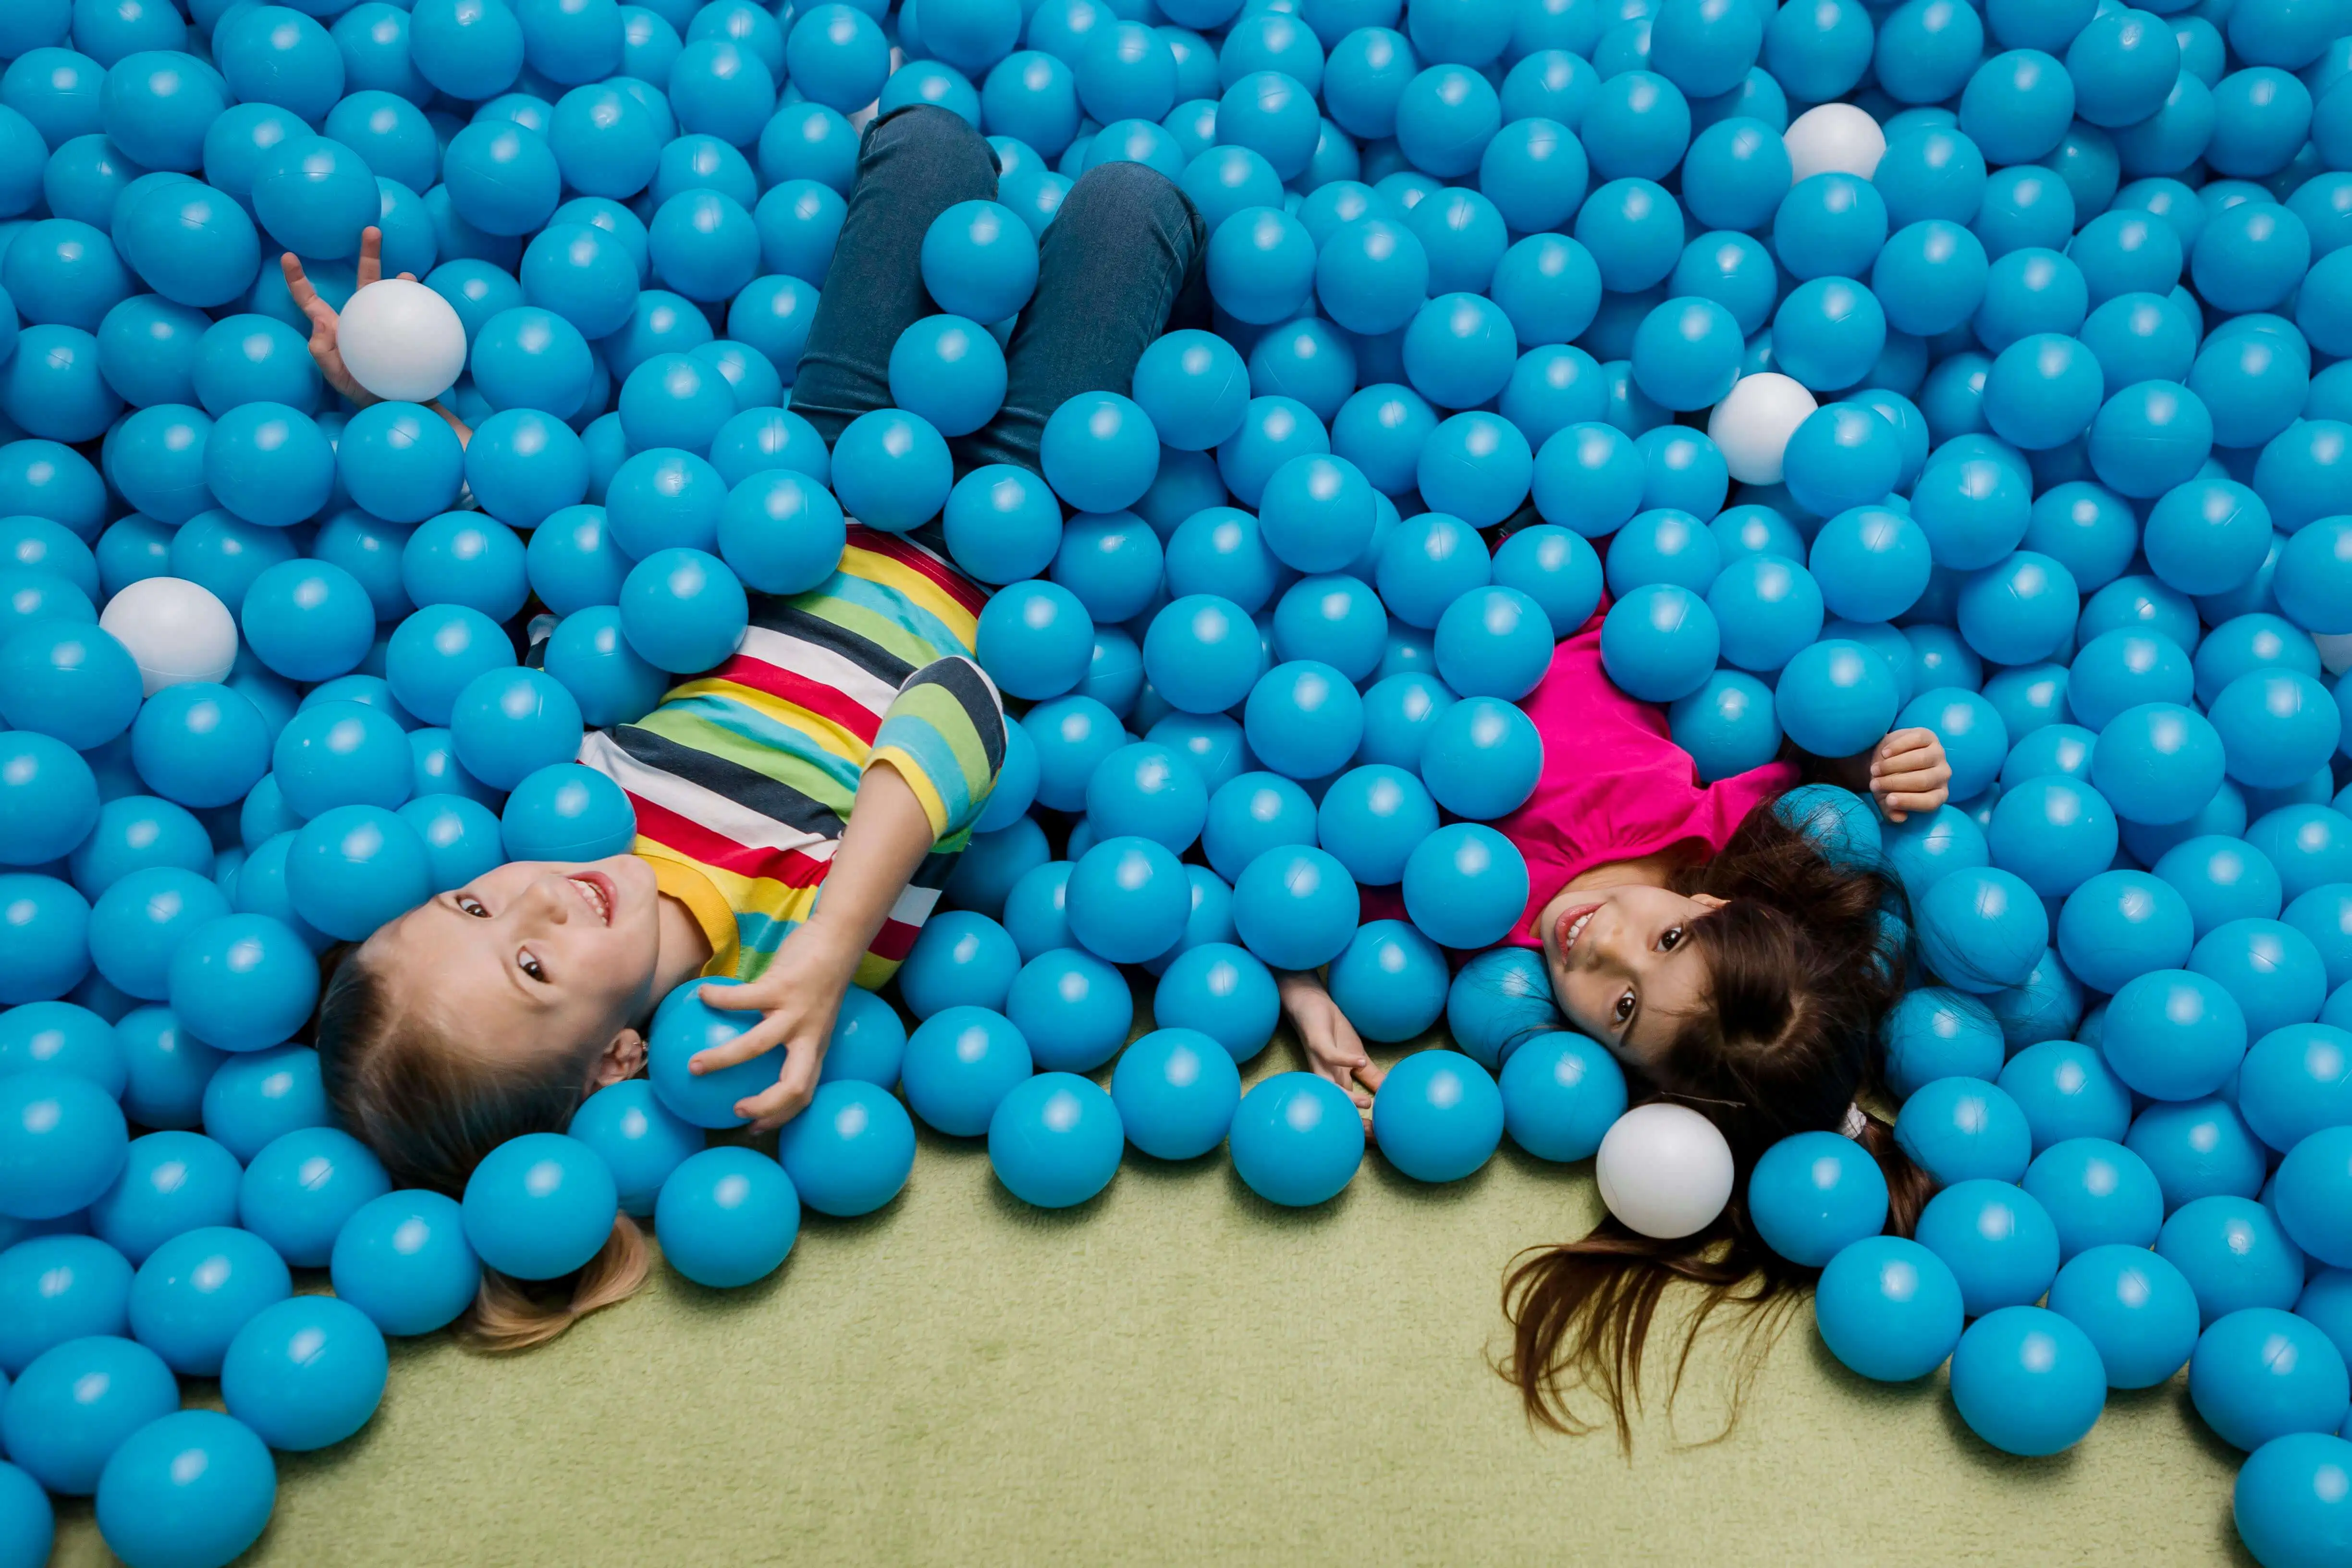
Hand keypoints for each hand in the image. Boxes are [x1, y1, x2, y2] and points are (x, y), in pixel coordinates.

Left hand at [281, 226, 412, 407]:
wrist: (401, 407)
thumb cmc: (364, 394)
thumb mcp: (338, 379)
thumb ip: (322, 353)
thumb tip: (317, 319)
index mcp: (336, 327)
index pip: (311, 300)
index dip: (298, 279)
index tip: (288, 256)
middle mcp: (360, 318)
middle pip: (363, 280)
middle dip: (369, 254)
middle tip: (372, 231)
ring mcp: (387, 322)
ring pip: (391, 292)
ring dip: (400, 280)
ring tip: (408, 277)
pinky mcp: (410, 330)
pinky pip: (414, 312)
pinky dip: (421, 303)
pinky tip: (427, 302)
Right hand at [686, 929, 860, 1131]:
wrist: (839, 938)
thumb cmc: (819, 978)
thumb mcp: (810, 1015)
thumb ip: (787, 1033)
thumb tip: (747, 1048)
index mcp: (815, 1047)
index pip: (804, 1094)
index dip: (781, 1116)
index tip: (754, 1127)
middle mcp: (810, 1036)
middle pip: (793, 1085)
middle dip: (763, 1106)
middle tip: (734, 1112)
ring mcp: (797, 1013)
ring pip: (758, 1045)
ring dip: (723, 1059)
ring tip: (693, 1065)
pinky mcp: (784, 986)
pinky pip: (743, 998)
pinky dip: (719, 999)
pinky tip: (701, 994)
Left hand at [1279, 971, 1384, 1125]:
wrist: (1310, 1003)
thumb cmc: (1332, 1031)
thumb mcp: (1357, 1055)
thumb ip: (1371, 1076)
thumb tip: (1389, 1092)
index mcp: (1335, 1082)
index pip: (1347, 1109)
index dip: (1359, 1125)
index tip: (1377, 1138)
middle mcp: (1325, 1076)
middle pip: (1336, 1104)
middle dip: (1351, 1121)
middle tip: (1371, 1134)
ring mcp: (1320, 1060)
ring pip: (1329, 1086)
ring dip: (1347, 1097)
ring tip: (1367, 1104)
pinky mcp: (1317, 1042)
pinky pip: (1330, 1055)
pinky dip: (1345, 1060)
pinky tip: (1360, 1061)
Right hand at [1870, 727, 1951, 822]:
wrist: (1886, 758)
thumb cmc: (1889, 783)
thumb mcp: (1887, 800)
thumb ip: (1892, 812)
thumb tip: (1899, 818)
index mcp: (1938, 795)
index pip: (1930, 802)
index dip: (1910, 802)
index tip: (1888, 800)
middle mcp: (1943, 775)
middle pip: (1924, 780)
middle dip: (1895, 783)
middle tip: (1874, 784)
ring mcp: (1938, 754)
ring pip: (1920, 759)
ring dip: (1893, 765)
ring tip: (1875, 769)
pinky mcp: (1929, 736)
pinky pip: (1916, 741)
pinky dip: (1898, 747)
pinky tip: (1884, 753)